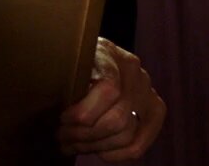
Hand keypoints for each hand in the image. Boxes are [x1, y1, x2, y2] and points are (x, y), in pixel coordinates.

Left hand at [58, 37, 164, 161]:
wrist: (95, 56)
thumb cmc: (74, 61)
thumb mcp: (66, 60)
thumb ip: (66, 77)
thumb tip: (54, 104)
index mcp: (111, 54)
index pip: (108, 89)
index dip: (84, 112)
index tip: (63, 119)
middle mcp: (134, 72)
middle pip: (117, 118)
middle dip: (84, 134)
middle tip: (62, 137)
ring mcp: (147, 92)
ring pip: (127, 134)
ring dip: (95, 146)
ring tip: (72, 145)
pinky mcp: (154, 111)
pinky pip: (139, 144)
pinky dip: (116, 154)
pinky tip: (97, 151)